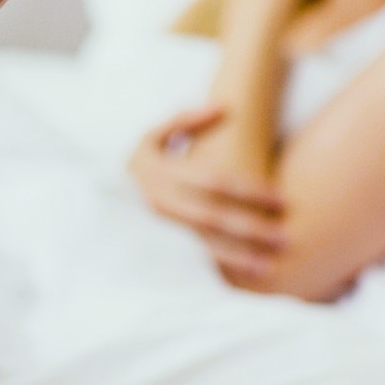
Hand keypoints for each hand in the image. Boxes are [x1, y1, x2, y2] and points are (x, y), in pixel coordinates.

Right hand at [128, 106, 288, 283]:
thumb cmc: (138, 165)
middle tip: (286, 237)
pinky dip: (216, 269)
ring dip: (238, 255)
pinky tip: (241, 278)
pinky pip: (189, 261)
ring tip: (270, 265)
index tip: (283, 199)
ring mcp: (155, 228)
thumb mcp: (151, 137)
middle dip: (251, 228)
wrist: (97, 199)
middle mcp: (158, 201)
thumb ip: (184, 120)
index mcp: (161, 171)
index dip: (251, 191)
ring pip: (201, 243)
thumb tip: (223, 107)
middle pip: (212, 216)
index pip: (214, 182)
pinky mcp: (154, 247)